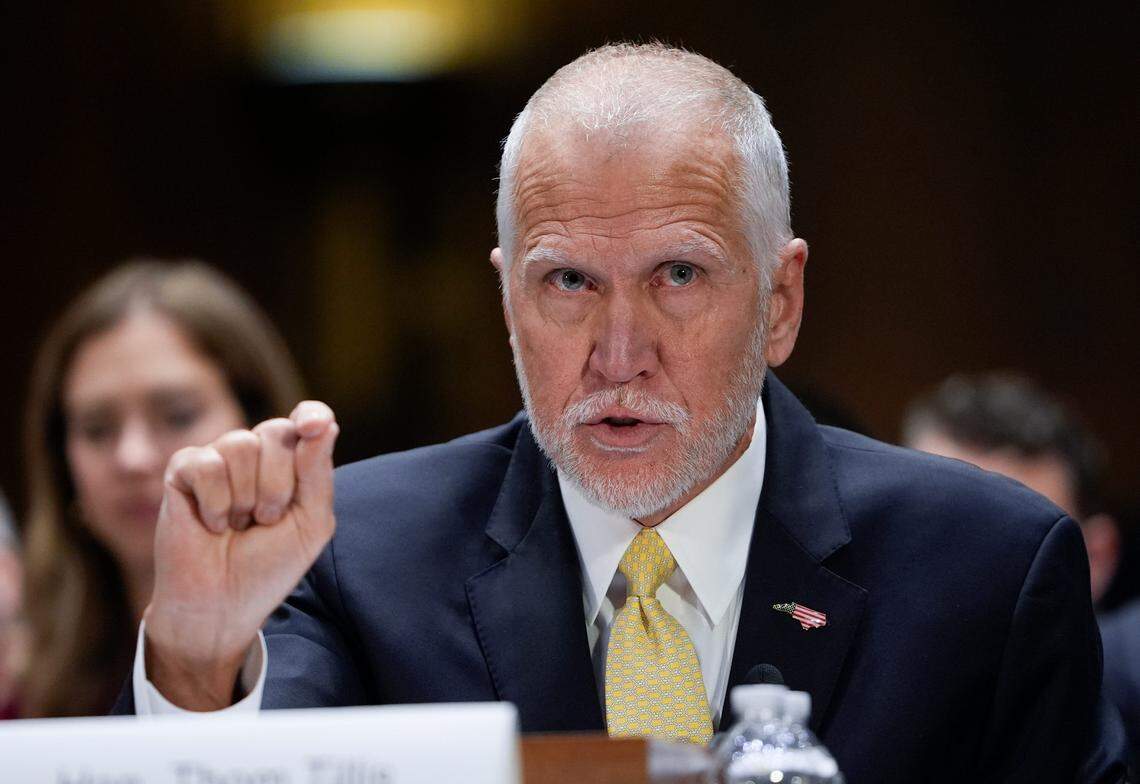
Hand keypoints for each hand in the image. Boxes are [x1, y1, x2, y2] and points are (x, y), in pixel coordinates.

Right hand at [144, 401, 338, 709]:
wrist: (222, 606)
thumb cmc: (269, 566)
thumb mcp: (310, 524)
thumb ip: (317, 473)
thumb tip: (325, 423)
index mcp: (291, 462)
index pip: (307, 419)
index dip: (312, 415)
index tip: (313, 426)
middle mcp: (255, 454)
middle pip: (276, 432)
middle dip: (279, 484)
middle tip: (265, 520)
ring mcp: (217, 459)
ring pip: (241, 444)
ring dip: (246, 496)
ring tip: (238, 524)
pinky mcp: (182, 472)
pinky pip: (207, 464)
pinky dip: (215, 503)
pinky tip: (211, 524)